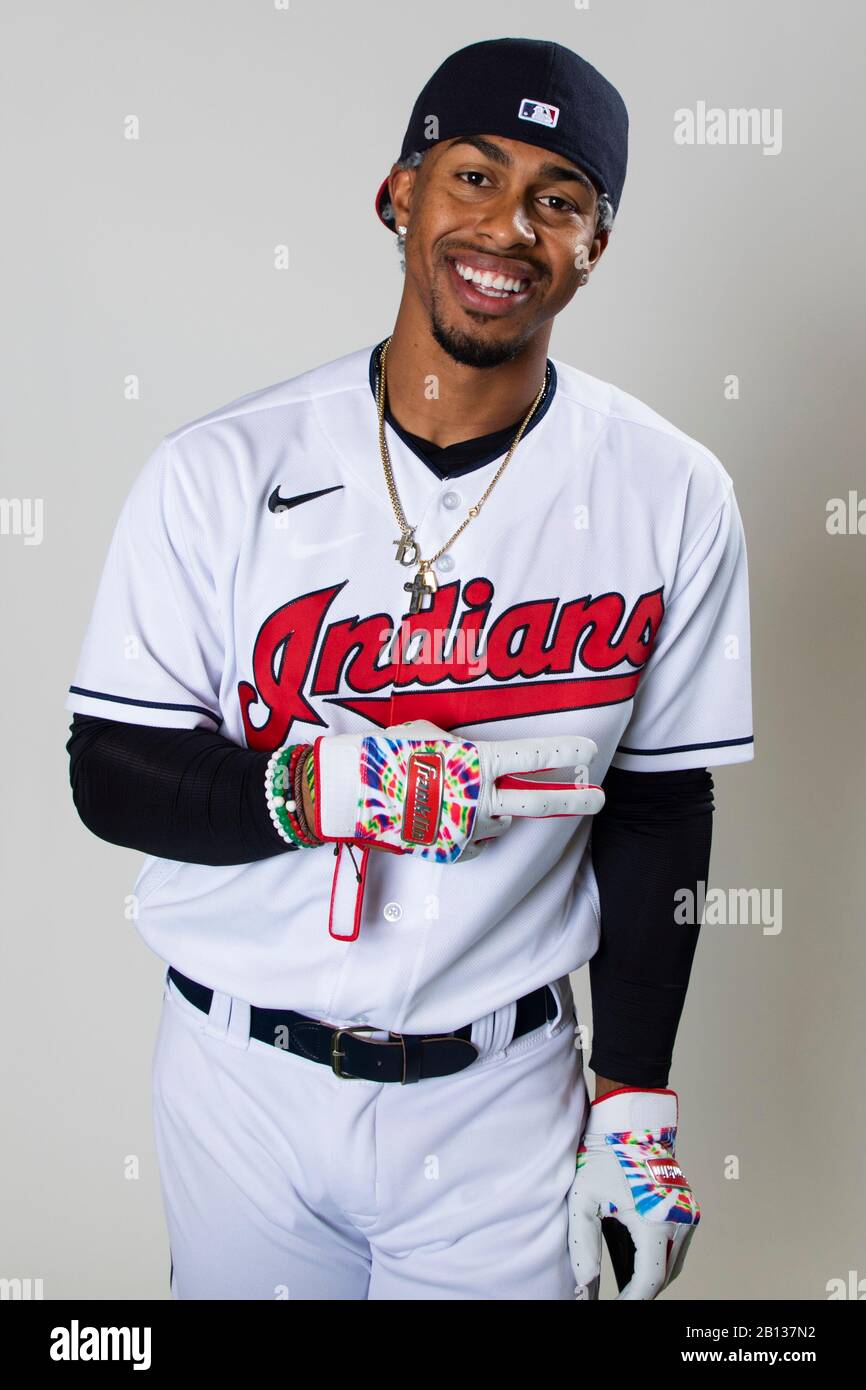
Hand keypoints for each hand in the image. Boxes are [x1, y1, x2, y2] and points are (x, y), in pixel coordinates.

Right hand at [310, 718, 604, 862]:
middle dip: (574, 799)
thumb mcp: (428, 735)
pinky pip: (477, 840)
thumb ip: (462, 747)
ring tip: (462, 795)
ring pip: (500, 821)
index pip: (532, 758)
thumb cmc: (386, 753)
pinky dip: (472, 829)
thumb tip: (477, 757)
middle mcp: (477, 798)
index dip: (565, 754)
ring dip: (496, 809)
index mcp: (476, 762)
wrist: (352, 794)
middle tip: (600, 798)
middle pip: (536, 801)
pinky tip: (446, 815)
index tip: (591, 751)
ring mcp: (466, 828)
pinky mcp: (451, 850)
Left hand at [568, 1088, 699, 1300]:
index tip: (616, 1307)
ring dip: (652, 1276)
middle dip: (641, 1291)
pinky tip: (636, 1259)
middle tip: (617, 1298)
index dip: (632, 1299)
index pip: (649, 1279)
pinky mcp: (687, 1207)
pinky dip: (659, 1257)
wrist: (631, 1123)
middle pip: (664, 1275)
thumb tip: (584, 1283)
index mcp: (655, 1220)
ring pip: (673, 1262)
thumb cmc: (605, 1156)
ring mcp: (687, 1213)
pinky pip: (676, 1244)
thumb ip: (584, 1243)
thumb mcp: (585, 1199)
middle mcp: (679, 1219)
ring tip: (624, 1285)